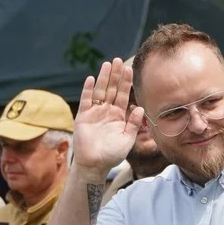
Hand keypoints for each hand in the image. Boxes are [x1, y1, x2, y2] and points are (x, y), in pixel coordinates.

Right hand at [73, 58, 146, 173]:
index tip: (130, 69)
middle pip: (112, 89)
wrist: (95, 165)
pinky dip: (87, 90)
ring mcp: (94, 112)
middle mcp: (107, 111)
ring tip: (107, 64)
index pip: (123, 95)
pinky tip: (90, 79)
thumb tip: (140, 107)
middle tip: (118, 60)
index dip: (126, 82)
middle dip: (115, 75)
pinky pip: (86, 100)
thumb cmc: (112, 154)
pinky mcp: (83, 116)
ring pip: (99, 91)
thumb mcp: (127, 139)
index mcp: (118, 115)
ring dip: (103, 78)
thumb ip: (133, 123)